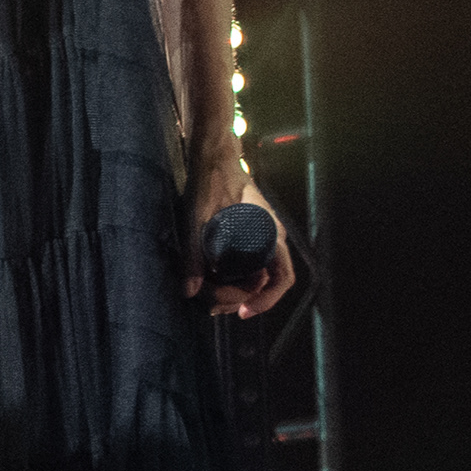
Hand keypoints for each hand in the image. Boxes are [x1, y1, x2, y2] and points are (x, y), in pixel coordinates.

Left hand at [189, 166, 296, 319]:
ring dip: (233, 290)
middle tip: (211, 305)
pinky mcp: (247, 238)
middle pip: (263, 284)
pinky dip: (230, 278)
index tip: (242, 311)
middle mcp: (271, 240)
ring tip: (206, 295)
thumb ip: (193, 255)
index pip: (282, 278)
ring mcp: (260, 239)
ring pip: (253, 277)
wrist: (214, 159)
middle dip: (239, 298)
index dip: (266, 300)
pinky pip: (245, 266)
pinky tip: (209, 282)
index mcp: (270, 234)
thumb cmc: (210, 183)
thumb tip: (189, 291)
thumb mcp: (198, 219)